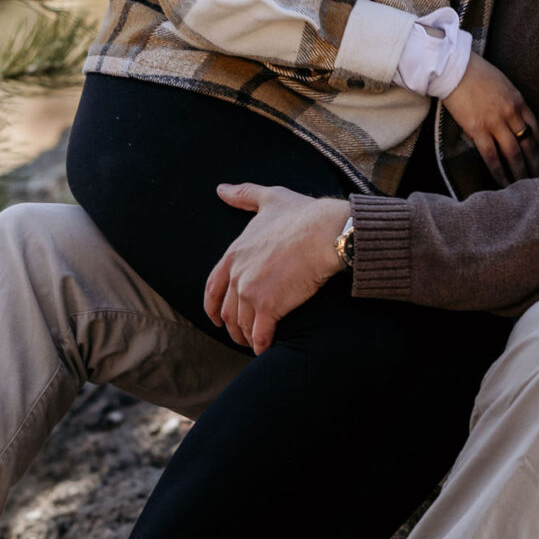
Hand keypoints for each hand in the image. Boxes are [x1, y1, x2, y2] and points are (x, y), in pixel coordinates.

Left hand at [204, 183, 349, 352]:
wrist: (325, 233)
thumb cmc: (302, 214)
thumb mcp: (269, 198)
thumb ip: (243, 195)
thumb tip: (221, 189)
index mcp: (234, 253)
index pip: (212, 286)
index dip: (213, 305)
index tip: (216, 318)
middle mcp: (237, 274)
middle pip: (227, 310)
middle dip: (232, 326)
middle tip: (241, 334)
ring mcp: (251, 292)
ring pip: (242, 324)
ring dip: (247, 337)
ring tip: (255, 343)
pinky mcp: (269, 306)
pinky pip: (260, 333)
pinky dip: (261, 344)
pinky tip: (266, 349)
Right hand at [442, 54, 538, 186]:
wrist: (453, 68)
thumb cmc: (476, 74)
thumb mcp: (502, 85)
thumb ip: (510, 104)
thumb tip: (510, 124)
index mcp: (519, 102)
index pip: (537, 130)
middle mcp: (511, 113)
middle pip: (529, 145)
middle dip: (537, 166)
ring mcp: (495, 122)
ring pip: (514, 154)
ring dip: (521, 173)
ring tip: (527, 187)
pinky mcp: (478, 129)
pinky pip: (492, 156)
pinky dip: (499, 172)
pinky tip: (504, 183)